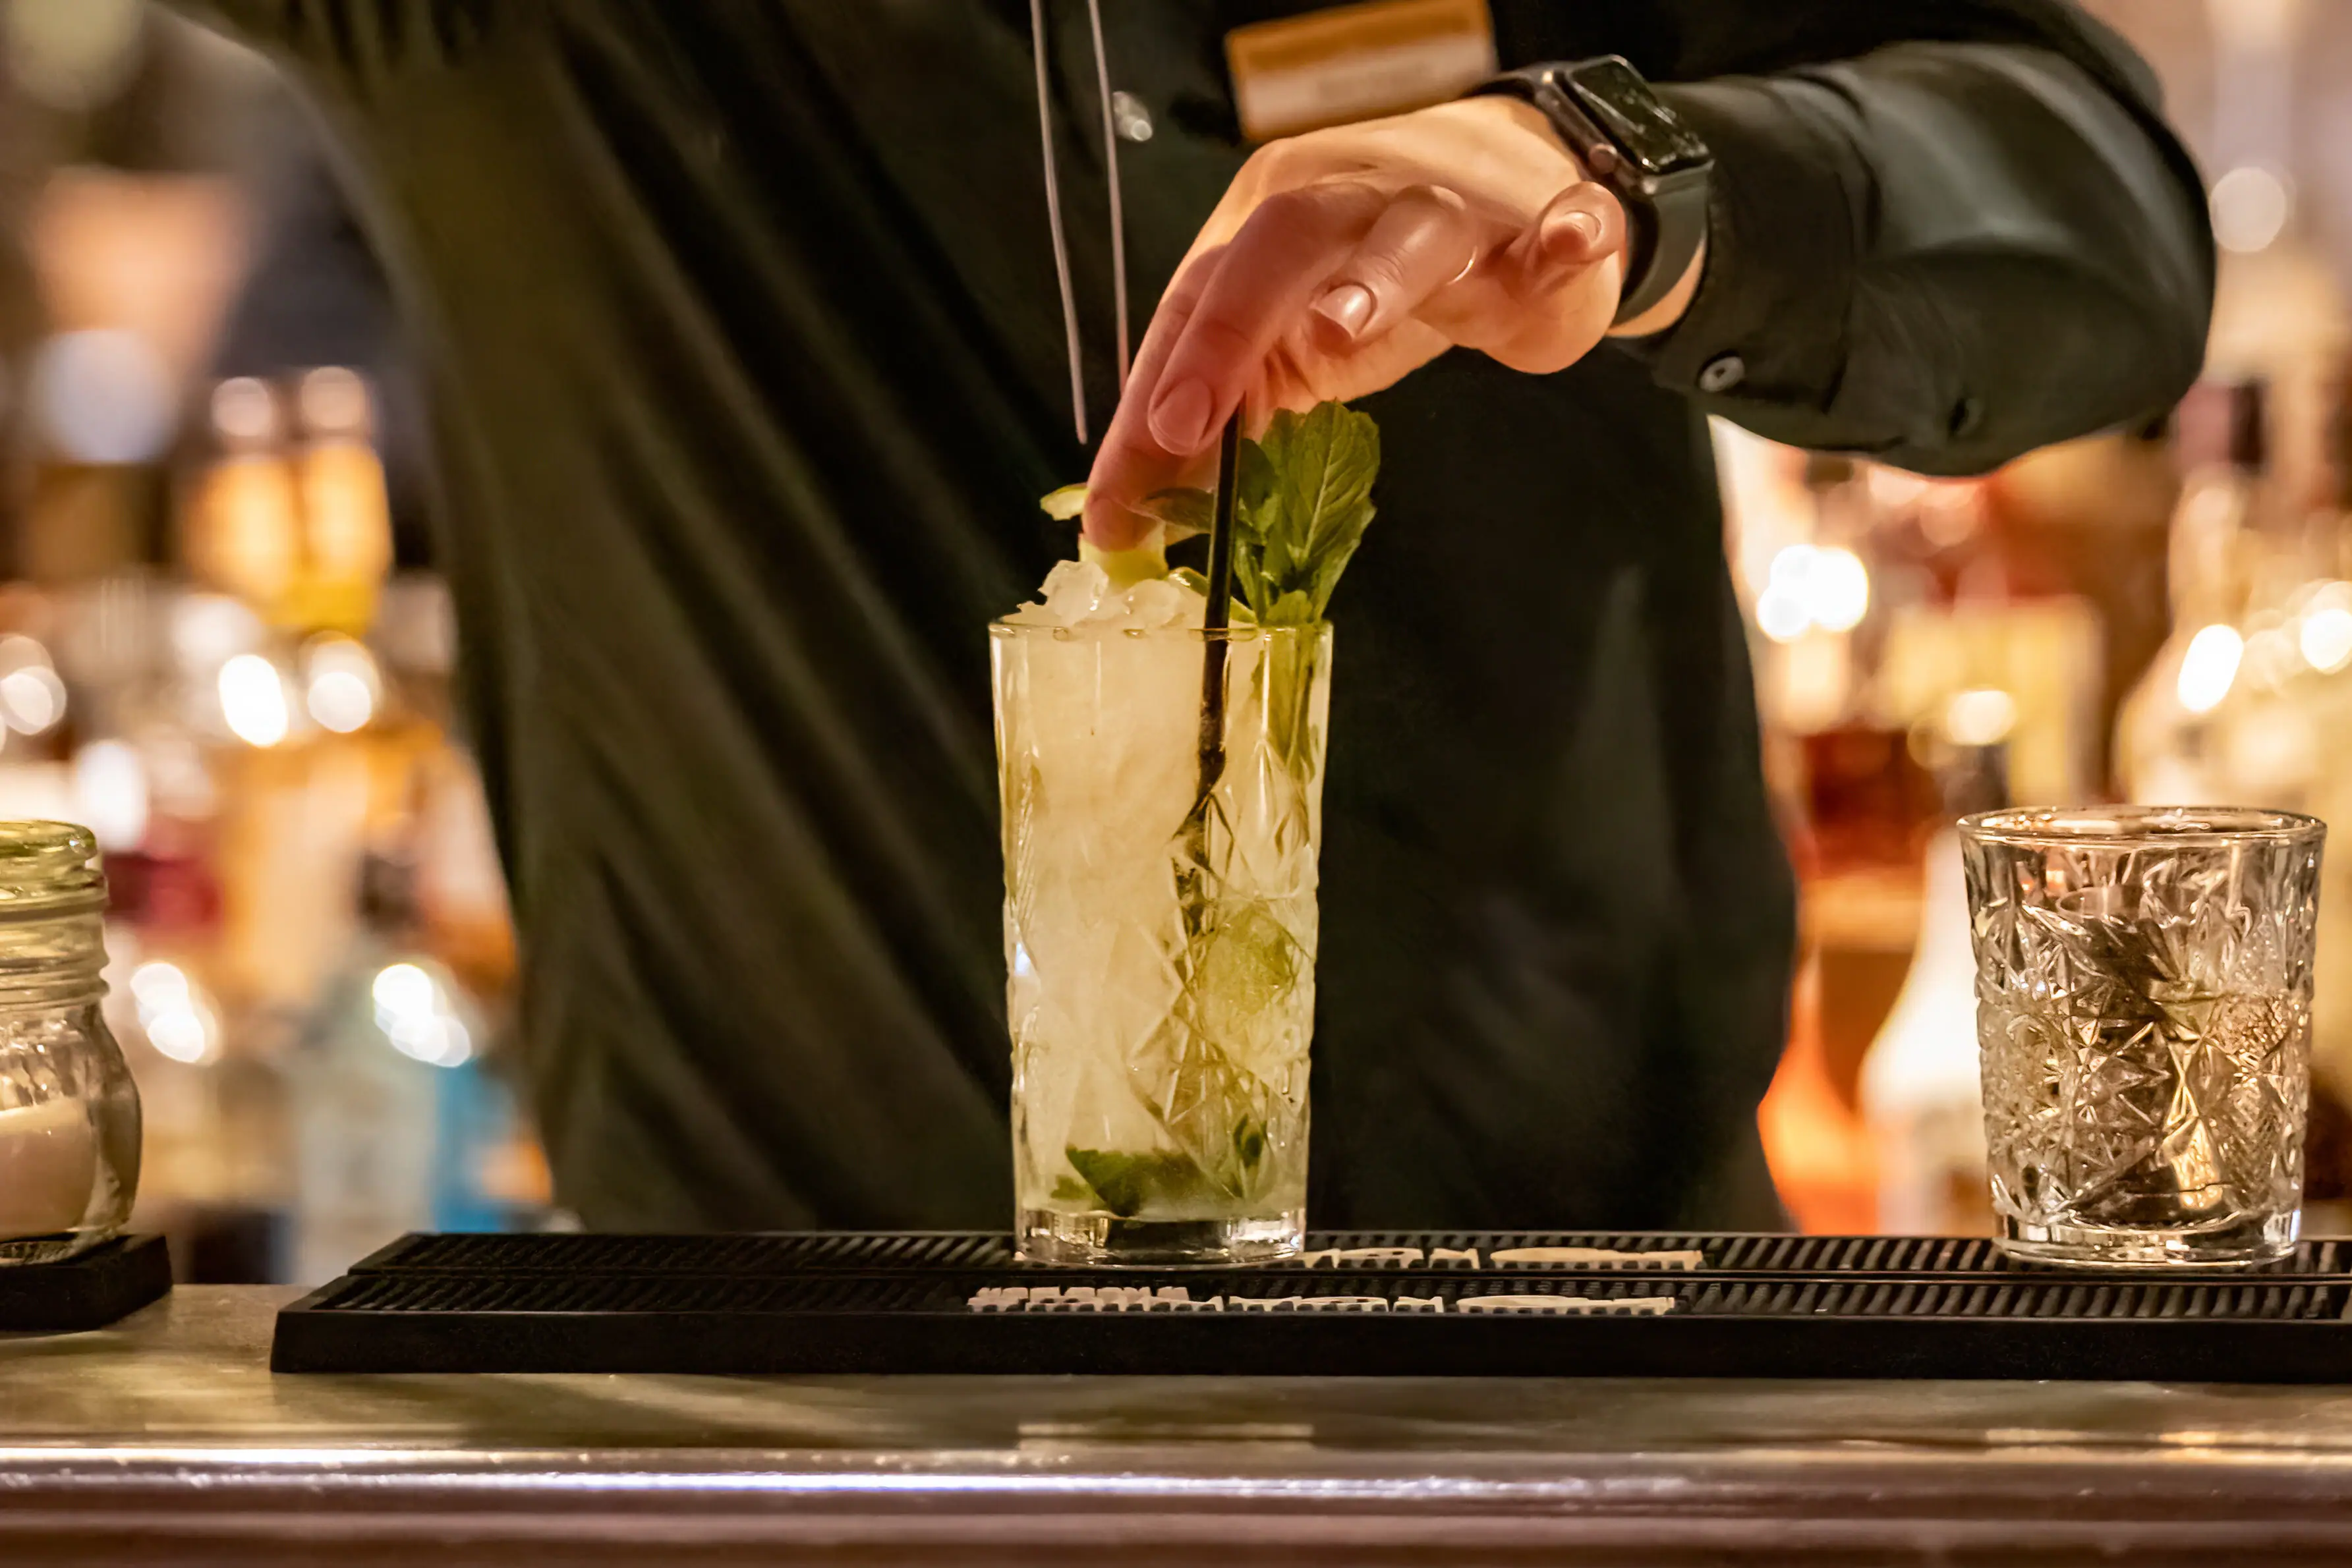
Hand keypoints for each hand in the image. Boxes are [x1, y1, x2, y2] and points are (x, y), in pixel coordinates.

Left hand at [1085, 96, 1640, 546]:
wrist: (1515, 198)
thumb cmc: (1383, 277)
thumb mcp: (1292, 348)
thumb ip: (1224, 419)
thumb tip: (1135, 516)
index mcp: (1269, 229)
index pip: (1193, 306)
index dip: (1151, 399)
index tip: (1119, 499)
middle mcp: (1348, 202)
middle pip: (1274, 247)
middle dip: (1222, 335)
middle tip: (1184, 425)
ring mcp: (1447, 211)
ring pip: (1405, 232)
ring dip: (1371, 279)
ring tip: (1341, 329)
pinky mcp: (1539, 233)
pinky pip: (1558, 229)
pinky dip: (1564, 238)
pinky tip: (1571, 245)